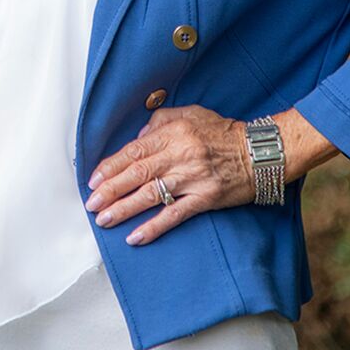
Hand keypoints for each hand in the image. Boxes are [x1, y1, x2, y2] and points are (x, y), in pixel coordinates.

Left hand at [83, 105, 257, 246]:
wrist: (258, 152)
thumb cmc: (222, 132)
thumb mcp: (190, 113)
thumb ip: (160, 121)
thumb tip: (136, 139)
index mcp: (174, 132)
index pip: (134, 151)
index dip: (111, 167)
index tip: (93, 180)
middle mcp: (180, 154)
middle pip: (137, 173)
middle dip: (110, 190)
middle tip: (91, 203)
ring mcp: (192, 178)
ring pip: (151, 194)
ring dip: (124, 209)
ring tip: (104, 219)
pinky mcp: (204, 198)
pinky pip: (174, 215)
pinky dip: (154, 227)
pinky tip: (136, 236)